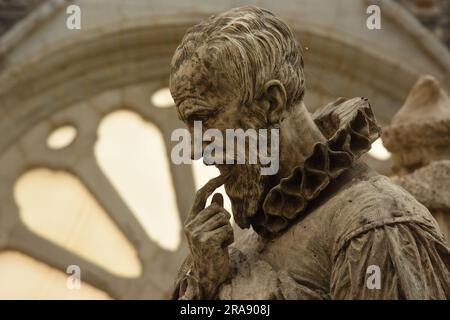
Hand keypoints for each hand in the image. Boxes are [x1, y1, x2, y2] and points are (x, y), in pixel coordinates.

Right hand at [184, 175, 233, 298]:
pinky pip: (227, 229)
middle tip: (222, 235)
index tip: (223, 175)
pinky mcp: (205, 240)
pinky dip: (229, 238)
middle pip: (217, 208)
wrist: (208, 274)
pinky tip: (223, 248)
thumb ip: (214, 213)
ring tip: (221, 243)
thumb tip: (218, 195)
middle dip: (225, 220)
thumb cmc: (212, 251)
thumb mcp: (212, 230)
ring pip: (223, 219)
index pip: (200, 195)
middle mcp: (190, 225)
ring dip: (228, 231)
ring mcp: (196, 233)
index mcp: (191, 220)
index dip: (211, 184)